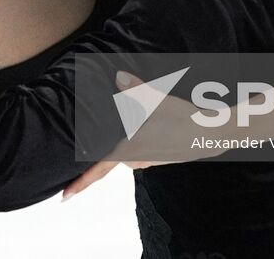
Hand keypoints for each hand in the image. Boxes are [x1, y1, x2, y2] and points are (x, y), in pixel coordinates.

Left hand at [61, 71, 206, 200]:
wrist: (210, 133)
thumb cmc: (183, 118)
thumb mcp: (157, 99)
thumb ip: (135, 87)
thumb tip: (117, 75)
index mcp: (130, 149)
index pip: (99, 169)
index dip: (80, 183)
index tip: (63, 198)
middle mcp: (136, 159)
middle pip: (109, 155)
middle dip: (99, 150)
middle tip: (91, 144)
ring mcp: (147, 160)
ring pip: (124, 150)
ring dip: (123, 139)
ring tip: (131, 123)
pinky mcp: (156, 156)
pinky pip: (136, 149)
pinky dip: (135, 139)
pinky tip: (144, 126)